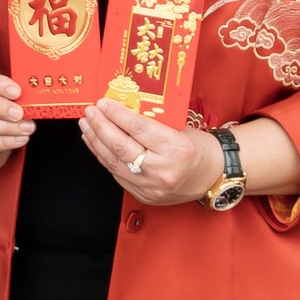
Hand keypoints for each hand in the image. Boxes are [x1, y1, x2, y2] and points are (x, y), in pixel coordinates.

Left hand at [81, 98, 220, 206]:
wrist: (213, 176)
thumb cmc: (199, 148)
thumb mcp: (180, 128)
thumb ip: (152, 121)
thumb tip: (120, 108)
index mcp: (175, 149)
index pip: (138, 129)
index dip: (117, 115)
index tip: (103, 103)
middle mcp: (162, 170)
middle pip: (122, 147)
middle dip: (101, 127)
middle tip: (89, 113)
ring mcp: (151, 187)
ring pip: (114, 163)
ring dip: (96, 143)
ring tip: (87, 126)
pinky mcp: (144, 196)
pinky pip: (118, 175)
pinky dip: (105, 158)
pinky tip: (97, 144)